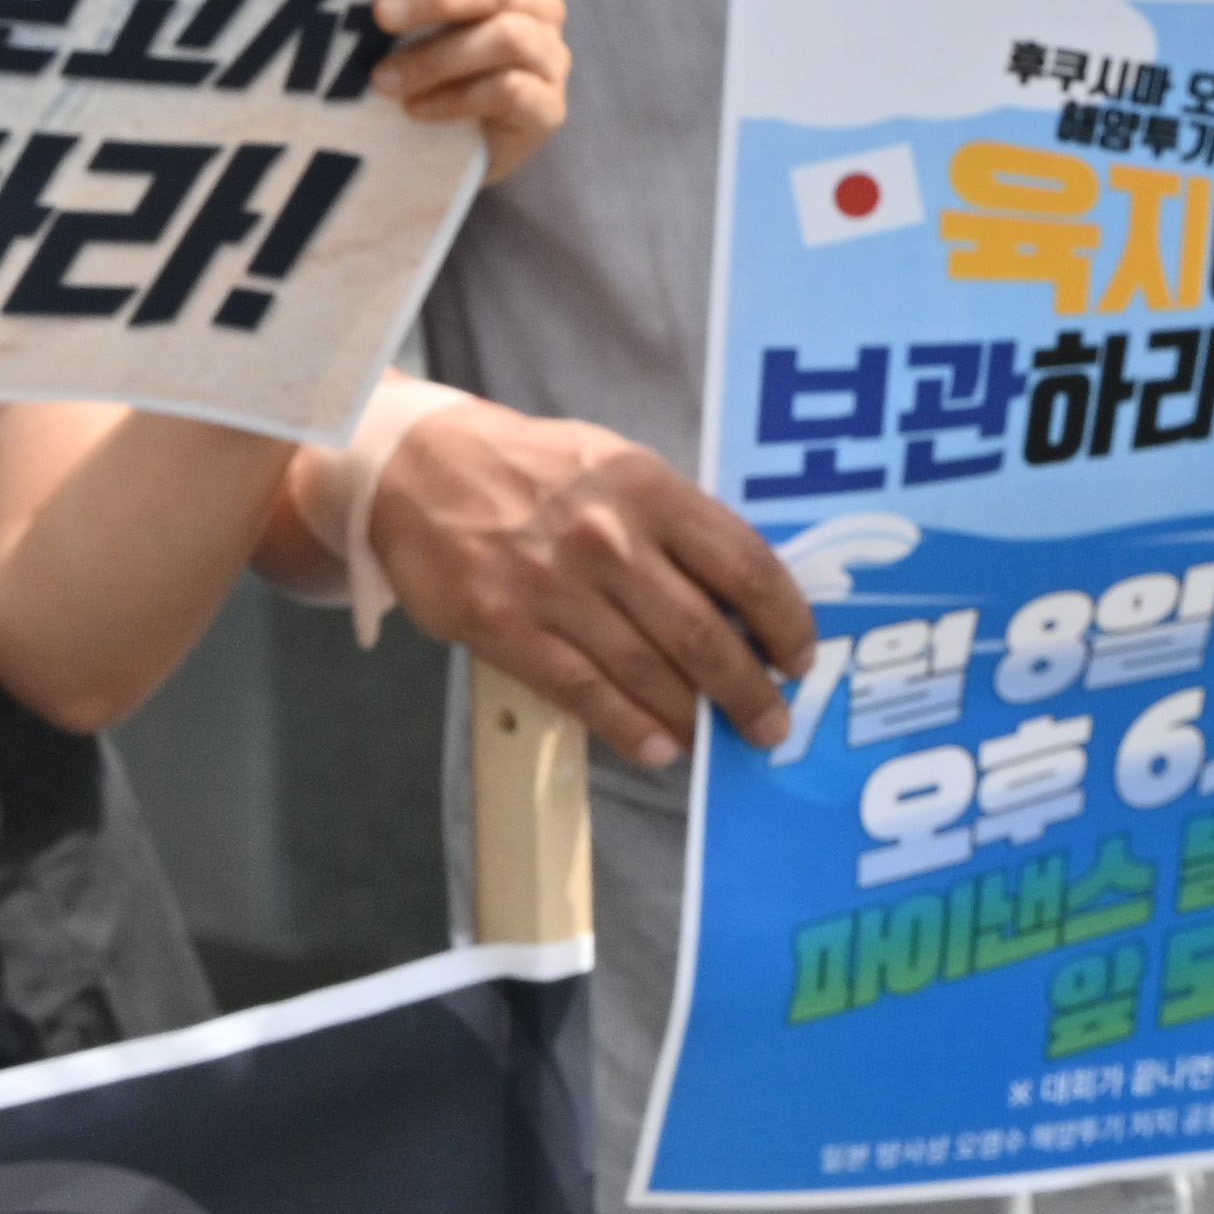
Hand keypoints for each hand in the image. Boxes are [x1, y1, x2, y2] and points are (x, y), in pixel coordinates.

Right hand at [350, 393, 812, 765]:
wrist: (416, 467)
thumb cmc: (529, 470)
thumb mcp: (615, 467)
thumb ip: (675, 523)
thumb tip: (740, 599)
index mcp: (646, 488)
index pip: (745, 565)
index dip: (785, 622)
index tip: (798, 657)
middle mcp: (606, 536)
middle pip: (703, 631)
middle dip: (748, 689)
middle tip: (770, 722)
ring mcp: (553, 584)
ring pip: (647, 670)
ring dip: (692, 716)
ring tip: (713, 737)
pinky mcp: (503, 624)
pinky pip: (583, 690)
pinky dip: (629, 726)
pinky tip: (658, 746)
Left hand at [370, 0, 564, 180]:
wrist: (451, 147)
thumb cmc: (422, 67)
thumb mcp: (408, 25)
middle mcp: (537, 6)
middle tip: (381, 14)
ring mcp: (548, 56)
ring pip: (508, 37)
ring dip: (437, 57)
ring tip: (382, 79)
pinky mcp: (548, 107)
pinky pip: (510, 91)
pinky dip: (455, 98)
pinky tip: (415, 109)